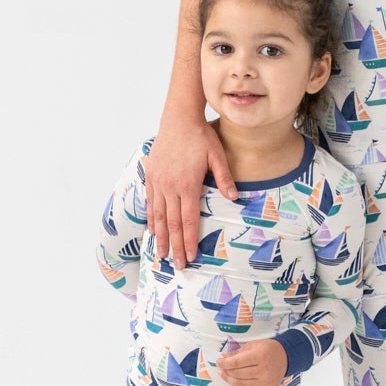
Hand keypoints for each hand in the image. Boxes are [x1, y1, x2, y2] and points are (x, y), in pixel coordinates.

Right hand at [144, 113, 235, 268]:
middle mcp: (170, 187)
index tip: (190, 257)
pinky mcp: (151, 176)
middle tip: (177, 266)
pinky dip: (151, 219)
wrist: (178, 119)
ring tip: (160, 255)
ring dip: (160, 238)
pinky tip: (152, 231)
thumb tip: (235, 198)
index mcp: (188, 184)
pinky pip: (150, 202)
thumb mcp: (218, 155)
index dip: (189, 240)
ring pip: (158, 216)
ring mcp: (158, 182)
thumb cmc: (201, 136)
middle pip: (172, 224)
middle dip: (175, 247)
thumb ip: (225, 178)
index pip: (188, 220)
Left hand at [216, 339, 287, 385]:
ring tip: (226, 375)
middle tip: (221, 368)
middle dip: (226, 371)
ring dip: (231, 380)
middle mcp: (264, 370)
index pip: (236, 362)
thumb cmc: (268, 349)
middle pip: (238, 374)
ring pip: (241, 385)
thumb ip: (238, 353)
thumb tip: (224, 358)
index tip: (219, 362)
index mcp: (260, 355)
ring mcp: (267, 382)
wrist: (286, 357)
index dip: (225, 363)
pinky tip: (238, 382)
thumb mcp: (253, 345)